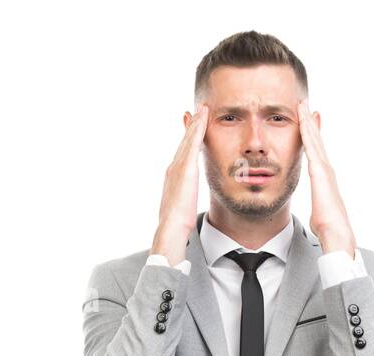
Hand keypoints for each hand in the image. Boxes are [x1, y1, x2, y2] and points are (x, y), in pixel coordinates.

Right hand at [150, 104, 208, 265]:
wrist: (171, 227)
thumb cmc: (177, 224)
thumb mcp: (182, 209)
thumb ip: (185, 203)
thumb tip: (186, 208)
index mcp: (174, 178)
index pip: (183, 154)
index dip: (186, 140)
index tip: (190, 129)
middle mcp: (174, 168)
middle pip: (184, 143)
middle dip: (189, 126)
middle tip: (193, 111)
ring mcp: (178, 166)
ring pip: (188, 139)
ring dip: (195, 122)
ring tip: (201, 109)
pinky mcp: (186, 167)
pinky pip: (193, 142)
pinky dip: (197, 128)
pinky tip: (203, 117)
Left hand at [297, 99, 355, 256]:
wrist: (336, 233)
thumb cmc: (328, 228)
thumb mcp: (320, 215)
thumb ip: (319, 209)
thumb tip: (319, 216)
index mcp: (325, 179)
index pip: (317, 153)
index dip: (313, 137)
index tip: (309, 124)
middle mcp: (326, 170)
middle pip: (317, 141)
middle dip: (311, 122)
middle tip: (306, 105)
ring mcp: (324, 169)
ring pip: (314, 138)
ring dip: (308, 120)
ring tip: (303, 104)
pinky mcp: (320, 171)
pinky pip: (311, 145)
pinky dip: (306, 130)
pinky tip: (301, 118)